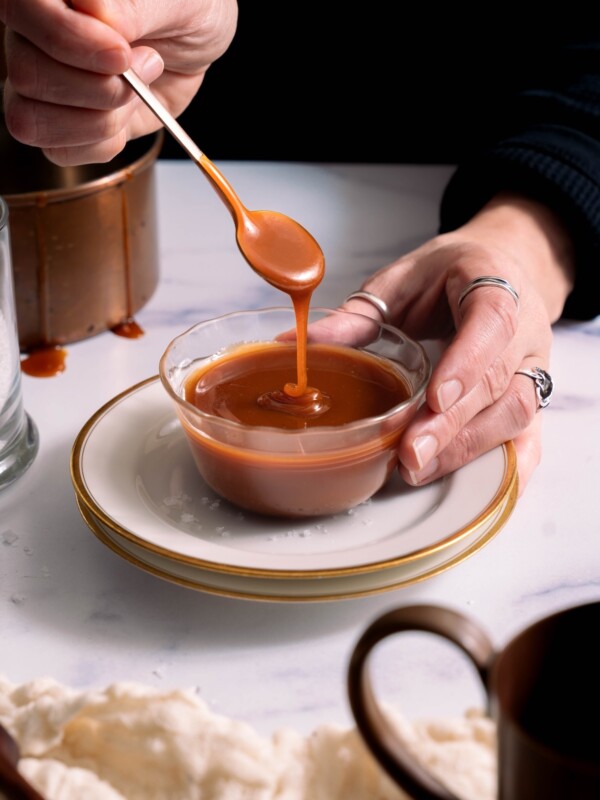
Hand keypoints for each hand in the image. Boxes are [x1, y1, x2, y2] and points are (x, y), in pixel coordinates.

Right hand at [0, 0, 236, 163]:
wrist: (198, 44)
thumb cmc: (186, 9)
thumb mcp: (178, 1)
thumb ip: (134, 5)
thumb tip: (95, 12)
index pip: (21, 9)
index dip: (67, 38)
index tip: (122, 53)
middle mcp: (34, 35)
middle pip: (28, 75)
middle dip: (99, 88)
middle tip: (147, 67)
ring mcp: (43, 83)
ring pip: (33, 120)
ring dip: (101, 120)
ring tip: (139, 92)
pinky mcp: (62, 125)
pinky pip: (60, 152)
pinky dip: (104, 143)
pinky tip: (128, 115)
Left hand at [342, 193, 574, 495]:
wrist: (503, 269)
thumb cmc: (449, 275)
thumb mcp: (402, 279)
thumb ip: (359, 314)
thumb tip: (299, 343)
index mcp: (492, 285)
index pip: (490, 322)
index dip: (466, 362)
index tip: (435, 399)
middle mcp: (522, 330)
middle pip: (497, 381)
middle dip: (452, 424)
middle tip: (410, 455)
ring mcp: (532, 366)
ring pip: (514, 413)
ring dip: (467, 447)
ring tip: (419, 469)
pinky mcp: (530, 396)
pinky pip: (531, 436)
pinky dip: (509, 468)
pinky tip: (477, 488)